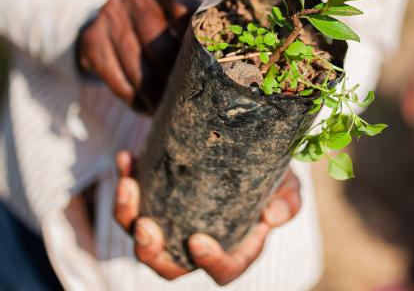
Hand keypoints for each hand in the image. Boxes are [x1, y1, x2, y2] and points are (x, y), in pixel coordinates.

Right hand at [77, 0, 200, 112]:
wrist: (110, 18)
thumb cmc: (160, 21)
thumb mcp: (178, 14)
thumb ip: (199, 30)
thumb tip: (226, 61)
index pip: (186, 13)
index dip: (199, 45)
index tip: (211, 72)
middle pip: (159, 45)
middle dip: (175, 78)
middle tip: (188, 100)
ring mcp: (108, 14)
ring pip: (135, 66)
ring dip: (154, 95)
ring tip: (168, 111)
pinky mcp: (91, 38)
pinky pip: (114, 77)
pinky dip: (132, 98)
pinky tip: (145, 109)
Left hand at [113, 151, 300, 284]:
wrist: (243, 144)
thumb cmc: (269, 172)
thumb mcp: (286, 183)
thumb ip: (287, 200)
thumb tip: (272, 218)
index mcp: (234, 247)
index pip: (224, 269)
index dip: (211, 262)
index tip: (197, 241)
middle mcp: (195, 243)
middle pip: (169, 265)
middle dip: (151, 252)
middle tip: (145, 227)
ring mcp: (170, 225)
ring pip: (140, 236)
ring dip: (128, 215)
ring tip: (127, 186)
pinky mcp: (152, 202)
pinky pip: (130, 201)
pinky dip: (126, 180)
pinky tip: (127, 157)